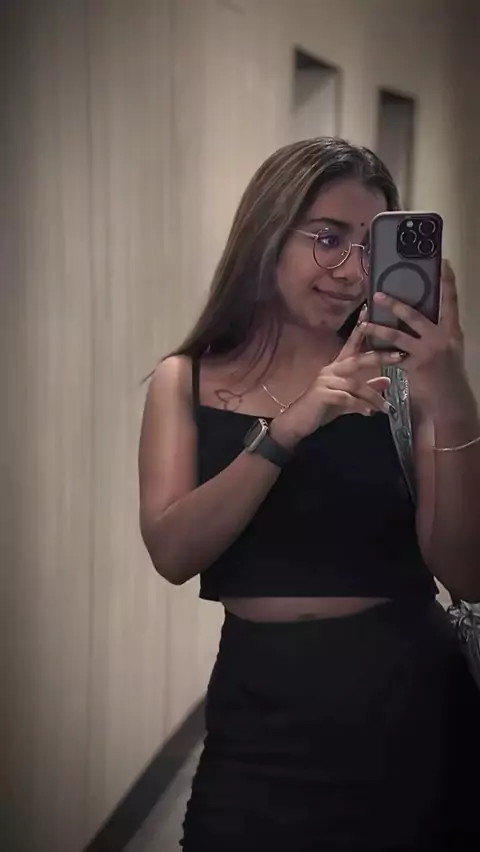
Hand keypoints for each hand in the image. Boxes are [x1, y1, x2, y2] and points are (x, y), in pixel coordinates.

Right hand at [271, 312, 402, 448]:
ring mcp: (325, 381)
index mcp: (337, 367)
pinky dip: (359, 406)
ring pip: (354, 384)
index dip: (360, 328)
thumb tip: (387, 381)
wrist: (298, 421)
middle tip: (399, 355)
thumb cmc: (321, 407)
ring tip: (385, 407)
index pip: (351, 344)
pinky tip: (369, 413)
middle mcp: (331, 370)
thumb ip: (366, 388)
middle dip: (378, 357)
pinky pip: (345, 398)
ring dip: (372, 396)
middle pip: (357, 360)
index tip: (369, 310)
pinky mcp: (321, 394)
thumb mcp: (348, 397)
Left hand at [363, 260, 471, 409]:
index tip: (444, 263)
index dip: (447, 282)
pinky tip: (368, 346)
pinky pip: (392, 357)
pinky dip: (379, 352)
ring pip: (398, 336)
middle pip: (415, 316)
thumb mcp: (450, 345)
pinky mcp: (414, 368)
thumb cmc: (448, 370)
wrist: (450, 397)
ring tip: (364, 322)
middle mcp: (441, 338)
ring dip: (378, 328)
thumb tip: (423, 310)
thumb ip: (439, 328)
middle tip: (377, 294)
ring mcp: (426, 353)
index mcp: (452, 330)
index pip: (451, 301)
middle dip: (395, 305)